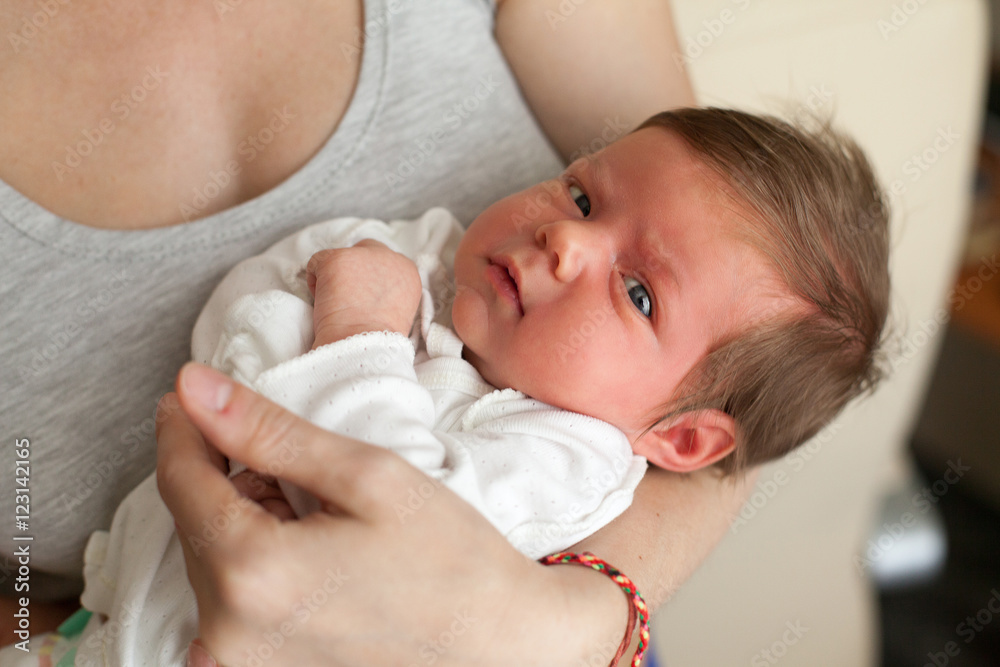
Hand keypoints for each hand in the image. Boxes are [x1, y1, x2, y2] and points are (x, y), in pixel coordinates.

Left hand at [157, 363, 628, 666]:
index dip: (183, 426)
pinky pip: (230, 600)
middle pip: (194, 522)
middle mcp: (229, 631)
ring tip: (317, 511)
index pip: (181, 480)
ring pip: (211, 560)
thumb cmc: (450, 560)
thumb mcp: (367, 476)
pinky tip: (310, 550)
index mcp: (254, 574)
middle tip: (291, 457)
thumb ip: (270, 431)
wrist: (499, 644)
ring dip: (244, 520)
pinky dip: (255, 562)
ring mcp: (240, 662)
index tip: (190, 391)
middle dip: (227, 475)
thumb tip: (196, 390)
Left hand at [306, 240, 421, 348]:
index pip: (385, 263)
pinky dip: (314, 283)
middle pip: (365, 251)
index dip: (370, 279)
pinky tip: (322, 304)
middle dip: (353, 271)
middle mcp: (390, 257)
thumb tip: (364, 290)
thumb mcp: (397, 311)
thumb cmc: (377, 339)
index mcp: (408, 272)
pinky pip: (316, 264)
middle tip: (347, 299)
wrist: (363, 346)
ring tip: (337, 307)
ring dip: (335, 280)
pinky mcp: (337, 258)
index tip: (363, 298)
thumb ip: (388, 293)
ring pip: (340, 260)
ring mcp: (362, 256)